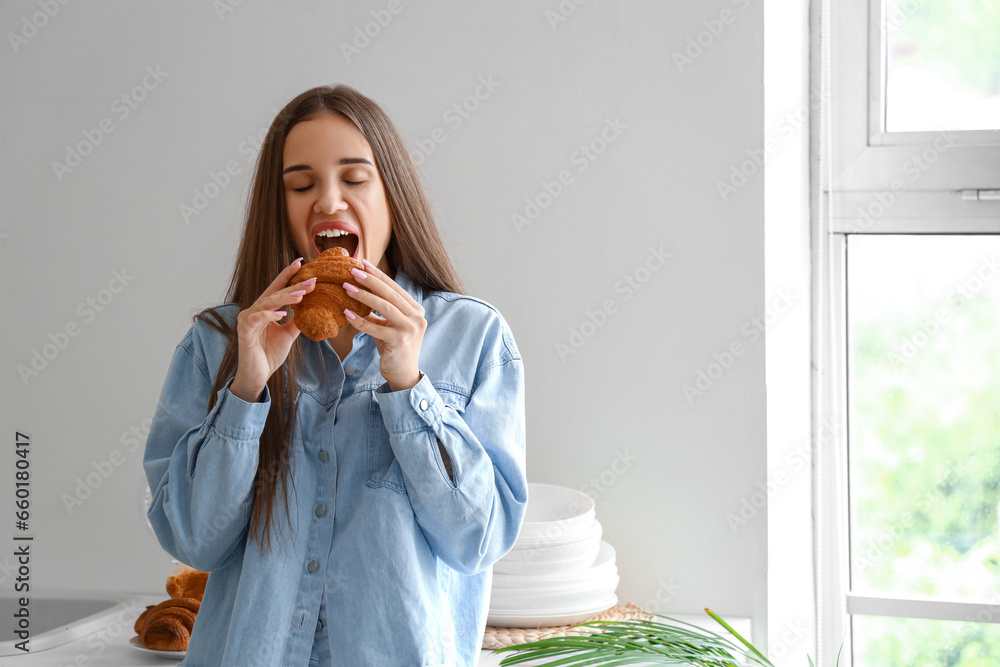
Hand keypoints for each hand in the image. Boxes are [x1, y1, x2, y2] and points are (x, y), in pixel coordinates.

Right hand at [230, 258, 316, 401]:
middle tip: (310, 278)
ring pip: (266, 303)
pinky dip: (268, 315)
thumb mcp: (288, 335)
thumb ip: (297, 321)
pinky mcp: (245, 333)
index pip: (277, 289)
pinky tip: (281, 314)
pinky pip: (256, 320)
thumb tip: (312, 309)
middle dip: (292, 285)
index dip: (288, 275)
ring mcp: (248, 321)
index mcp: (265, 310)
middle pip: (274, 293)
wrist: (257, 376)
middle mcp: (254, 311)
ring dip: (283, 298)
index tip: (302, 262)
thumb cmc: (268, 354)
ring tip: (301, 294)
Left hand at [342, 259, 425, 391]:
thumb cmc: (394, 347)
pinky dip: (360, 320)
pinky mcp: (399, 341)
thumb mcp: (388, 325)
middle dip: (371, 280)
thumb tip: (361, 291)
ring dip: (364, 295)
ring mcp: (410, 329)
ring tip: (347, 287)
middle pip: (390, 294)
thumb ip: (380, 311)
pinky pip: (376, 327)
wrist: (404, 374)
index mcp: (416, 310)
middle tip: (353, 271)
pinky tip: (347, 313)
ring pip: (385, 307)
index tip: (364, 264)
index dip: (379, 275)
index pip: (395, 288)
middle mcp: (417, 317)